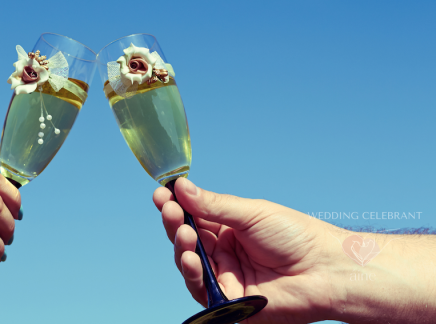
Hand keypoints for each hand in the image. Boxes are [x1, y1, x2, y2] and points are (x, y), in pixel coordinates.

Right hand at [153, 178, 336, 323]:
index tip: (162, 193)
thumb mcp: (251, 213)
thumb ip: (214, 205)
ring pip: (187, 263)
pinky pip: (200, 289)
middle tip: (169, 209)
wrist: (325, 270)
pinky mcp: (228, 300)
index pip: (193, 215)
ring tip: (184, 233)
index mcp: (228, 228)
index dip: (175, 205)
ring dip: (180, 247)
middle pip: (186, 238)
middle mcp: (222, 253)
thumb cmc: (295, 236)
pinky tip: (191, 258)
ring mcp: (224, 276)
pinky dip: (191, 273)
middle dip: (174, 222)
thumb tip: (181, 187)